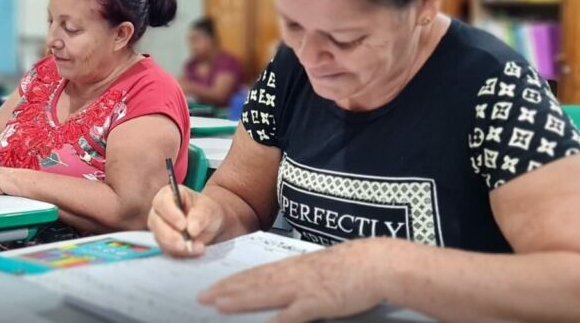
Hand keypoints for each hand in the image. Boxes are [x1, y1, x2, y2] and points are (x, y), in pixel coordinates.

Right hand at [147, 185, 224, 256]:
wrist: (211, 224)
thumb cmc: (207, 210)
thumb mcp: (208, 209)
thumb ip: (200, 216)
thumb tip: (191, 229)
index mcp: (168, 195)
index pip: (162, 202)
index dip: (170, 214)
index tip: (183, 225)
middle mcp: (160, 212)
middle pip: (155, 223)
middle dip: (169, 235)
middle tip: (184, 243)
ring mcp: (160, 228)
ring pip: (160, 239)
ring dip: (177, 247)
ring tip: (197, 248)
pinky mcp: (165, 243)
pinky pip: (168, 251)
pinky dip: (182, 254)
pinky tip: (196, 251)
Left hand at [199, 240, 385, 322]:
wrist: (377, 263)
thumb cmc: (353, 268)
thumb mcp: (320, 270)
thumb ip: (300, 280)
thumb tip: (283, 291)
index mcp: (293, 267)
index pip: (255, 274)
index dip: (231, 282)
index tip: (212, 288)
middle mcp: (293, 274)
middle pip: (253, 283)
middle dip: (226, 291)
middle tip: (202, 298)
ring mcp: (305, 287)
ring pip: (266, 294)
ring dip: (241, 300)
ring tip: (219, 306)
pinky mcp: (320, 301)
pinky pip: (295, 313)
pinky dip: (278, 320)